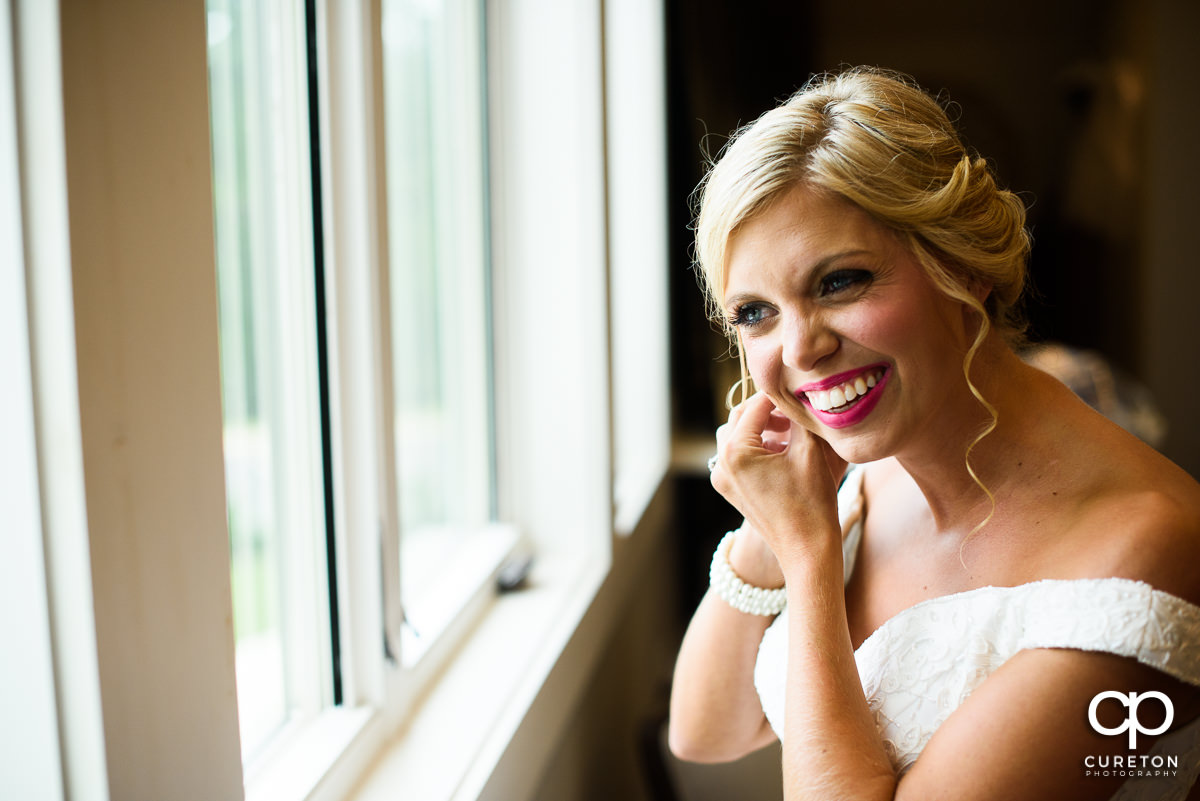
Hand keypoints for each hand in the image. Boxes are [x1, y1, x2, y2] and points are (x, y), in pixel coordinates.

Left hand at [710, 393, 846, 566]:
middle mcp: (721, 464)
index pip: (754, 406)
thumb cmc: (812, 501)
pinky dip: (755, 448)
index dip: (777, 395)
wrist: (806, 549)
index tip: (796, 389)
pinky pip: (736, 457)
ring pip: (736, 437)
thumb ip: (797, 416)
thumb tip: (793, 393)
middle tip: (793, 413)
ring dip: (759, 429)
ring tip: (788, 433)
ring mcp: (722, 479)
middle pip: (739, 419)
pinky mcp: (729, 490)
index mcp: (735, 451)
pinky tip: (782, 453)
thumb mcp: (808, 450)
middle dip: (766, 412)